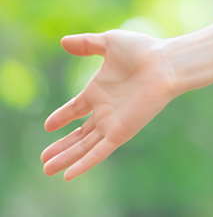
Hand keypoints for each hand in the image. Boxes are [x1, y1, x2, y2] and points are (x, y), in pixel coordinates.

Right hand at [41, 30, 179, 180]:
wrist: (166, 64)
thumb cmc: (143, 51)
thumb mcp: (110, 42)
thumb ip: (87, 44)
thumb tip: (63, 41)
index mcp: (100, 91)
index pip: (76, 109)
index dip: (62, 117)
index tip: (48, 126)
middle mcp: (105, 110)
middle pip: (80, 134)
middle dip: (62, 145)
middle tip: (43, 158)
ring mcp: (113, 123)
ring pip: (85, 146)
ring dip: (66, 157)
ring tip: (46, 169)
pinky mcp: (121, 132)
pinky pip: (99, 152)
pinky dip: (83, 164)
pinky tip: (68, 175)